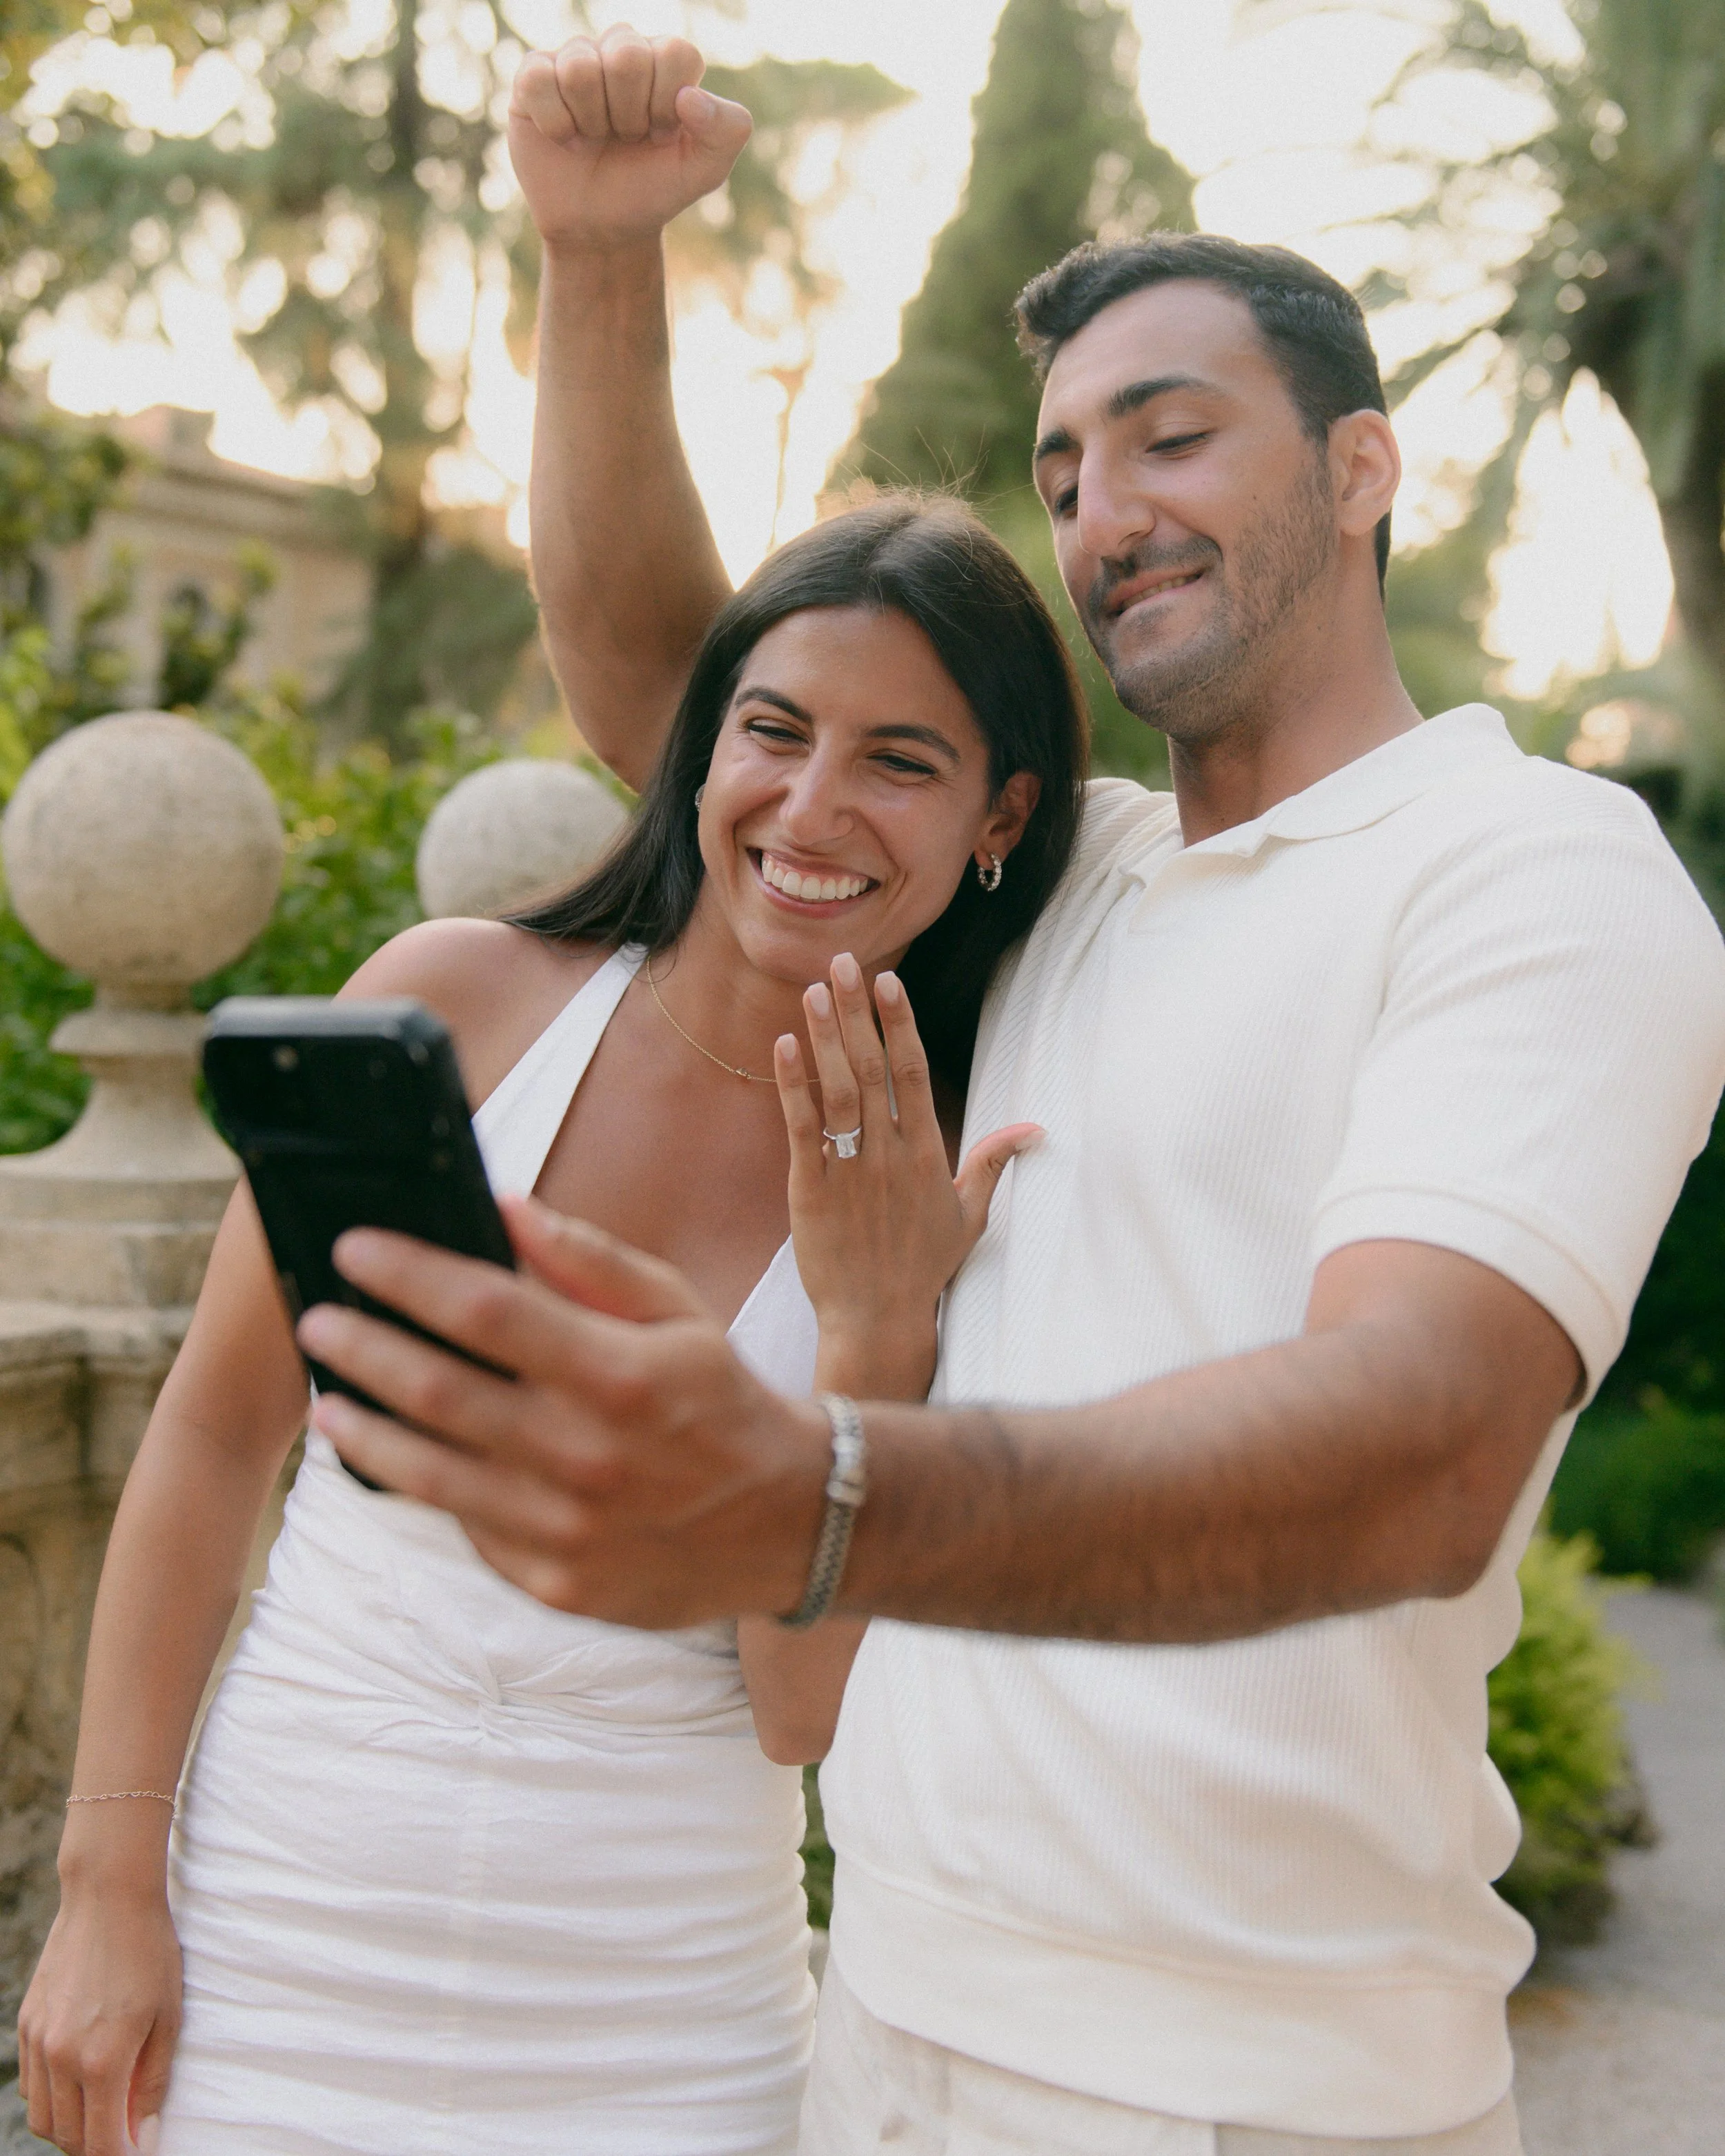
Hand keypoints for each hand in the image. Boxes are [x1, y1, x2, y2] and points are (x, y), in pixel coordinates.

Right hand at [18, 1890, 179, 2155]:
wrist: (108, 1897)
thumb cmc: (149, 1953)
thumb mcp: (168, 2018)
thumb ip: (152, 2082)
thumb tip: (146, 2134)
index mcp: (102, 2062)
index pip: (102, 2144)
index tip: (142, 2151)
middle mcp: (61, 2059)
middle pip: (69, 2137)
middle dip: (97, 2147)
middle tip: (126, 2135)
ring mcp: (38, 2042)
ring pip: (43, 2117)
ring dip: (71, 2127)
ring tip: (104, 2113)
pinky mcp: (27, 2024)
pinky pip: (32, 2084)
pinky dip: (52, 2099)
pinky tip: (80, 2083)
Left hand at [298, 1198, 831, 1626]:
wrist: (786, 1523)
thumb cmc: (721, 1399)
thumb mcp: (679, 1310)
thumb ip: (591, 1261)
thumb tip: (506, 1208)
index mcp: (617, 1373)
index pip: (485, 1311)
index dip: (409, 1275)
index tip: (355, 1247)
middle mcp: (585, 1454)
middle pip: (438, 1390)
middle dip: (362, 1346)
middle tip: (317, 1319)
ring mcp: (564, 1528)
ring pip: (430, 1473)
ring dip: (366, 1428)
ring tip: (328, 1396)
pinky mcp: (554, 1582)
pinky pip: (466, 1527)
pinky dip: (420, 1488)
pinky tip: (392, 1457)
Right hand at [509, 25, 752, 257]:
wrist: (601, 228)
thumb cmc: (652, 190)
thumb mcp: (704, 170)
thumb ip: (727, 130)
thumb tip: (689, 96)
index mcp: (665, 61)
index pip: (674, 52)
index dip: (667, 105)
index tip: (660, 135)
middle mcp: (621, 49)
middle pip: (627, 55)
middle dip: (629, 114)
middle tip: (626, 137)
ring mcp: (575, 59)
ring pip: (580, 67)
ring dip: (592, 121)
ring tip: (595, 138)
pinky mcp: (533, 77)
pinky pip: (539, 79)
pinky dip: (556, 124)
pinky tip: (565, 138)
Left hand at [775, 955, 1041, 1396]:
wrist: (878, 1319)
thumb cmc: (923, 1268)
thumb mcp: (968, 1215)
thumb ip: (992, 1162)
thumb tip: (1032, 1128)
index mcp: (926, 1154)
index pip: (914, 1073)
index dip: (900, 1024)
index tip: (887, 982)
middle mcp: (889, 1154)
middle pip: (872, 1068)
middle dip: (857, 1012)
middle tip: (842, 962)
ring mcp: (850, 1170)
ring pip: (838, 1089)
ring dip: (824, 1036)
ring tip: (814, 990)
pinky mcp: (811, 1190)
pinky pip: (803, 1128)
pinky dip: (793, 1085)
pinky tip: (785, 1046)